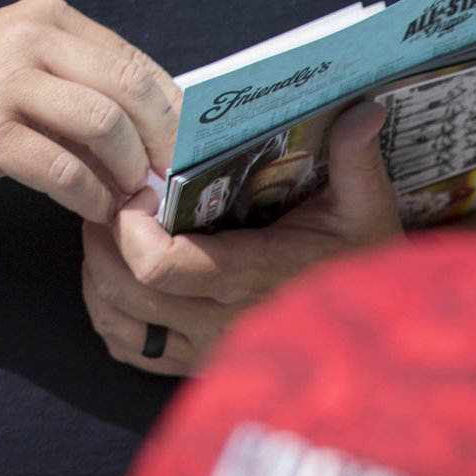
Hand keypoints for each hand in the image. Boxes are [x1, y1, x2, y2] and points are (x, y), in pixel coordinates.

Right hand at [0, 0, 176, 221]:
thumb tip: (160, 133)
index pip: (138, 64)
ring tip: (130, 197)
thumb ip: (82, 85)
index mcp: (48, 17)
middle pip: (133, 91)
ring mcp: (5, 81)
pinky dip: (90, 196)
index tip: (187, 155)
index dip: (175, 116)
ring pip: (105, 125)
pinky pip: (63, 168)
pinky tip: (94, 209)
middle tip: (169, 183)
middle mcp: (29, 37)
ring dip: (129, 172)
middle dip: (164, 145)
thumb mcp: (23, 69)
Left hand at [81, 100, 401, 375]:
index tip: (140, 191)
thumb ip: (356, 159)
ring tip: (111, 236)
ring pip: (117, 320)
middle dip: (103, 238)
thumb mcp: (367, 208)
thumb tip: (364, 107)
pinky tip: (124, 281)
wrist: (376, 330)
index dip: (128, 225)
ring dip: (99, 274)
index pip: (158, 264)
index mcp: (254, 275)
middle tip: (111, 200)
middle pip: (123, 288)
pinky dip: (111, 315)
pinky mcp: (200, 368)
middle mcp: (224, 321)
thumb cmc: (365, 264)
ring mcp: (209, 350)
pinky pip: (130, 350)